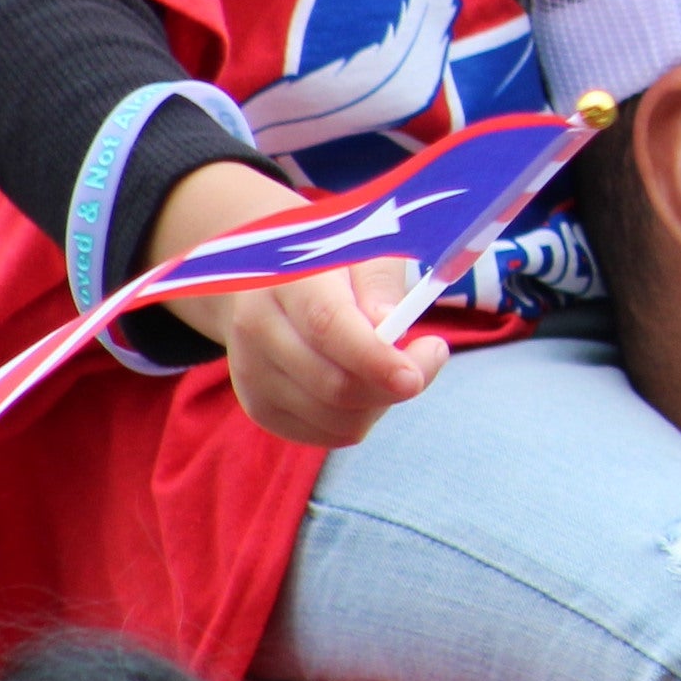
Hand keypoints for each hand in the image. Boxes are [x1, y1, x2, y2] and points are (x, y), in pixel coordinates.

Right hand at [149, 159, 445, 445]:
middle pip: (331, 384)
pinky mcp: (258, 405)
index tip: (415, 375)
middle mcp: (256, 328)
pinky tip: (366, 384)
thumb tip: (387, 327)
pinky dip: (358, 419)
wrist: (267, 275)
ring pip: (333, 418)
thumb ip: (379, 282)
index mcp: (284, 278)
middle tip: (430, 356)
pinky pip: (324, 435)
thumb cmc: (332, 259)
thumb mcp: (364, 245)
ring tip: (392, 365)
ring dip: (379, 403)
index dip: (374, 359)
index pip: (326, 327)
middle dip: (392, 385)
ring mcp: (251, 372)